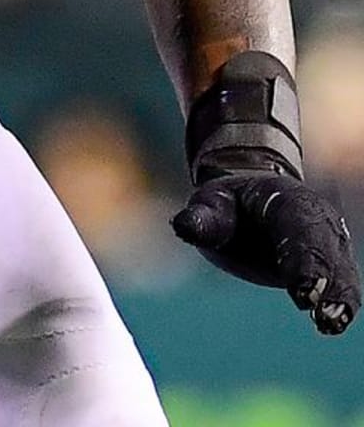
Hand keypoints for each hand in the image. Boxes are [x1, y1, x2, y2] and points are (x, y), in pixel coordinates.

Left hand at [172, 171, 360, 334]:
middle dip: (328, 281)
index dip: (305, 260)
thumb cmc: (229, 204)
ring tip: (330, 323)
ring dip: (340, 298)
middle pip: (326, 250)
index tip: (304, 292)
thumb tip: (181, 227)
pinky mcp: (331, 267)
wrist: (251, 203)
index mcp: (289, 199)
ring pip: (341, 271)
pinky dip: (340, 303)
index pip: (300, 228)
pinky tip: (332, 324)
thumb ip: (203, 217)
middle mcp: (318, 220)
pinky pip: (340, 284)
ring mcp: (328, 244)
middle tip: (323, 314)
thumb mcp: (211, 203)